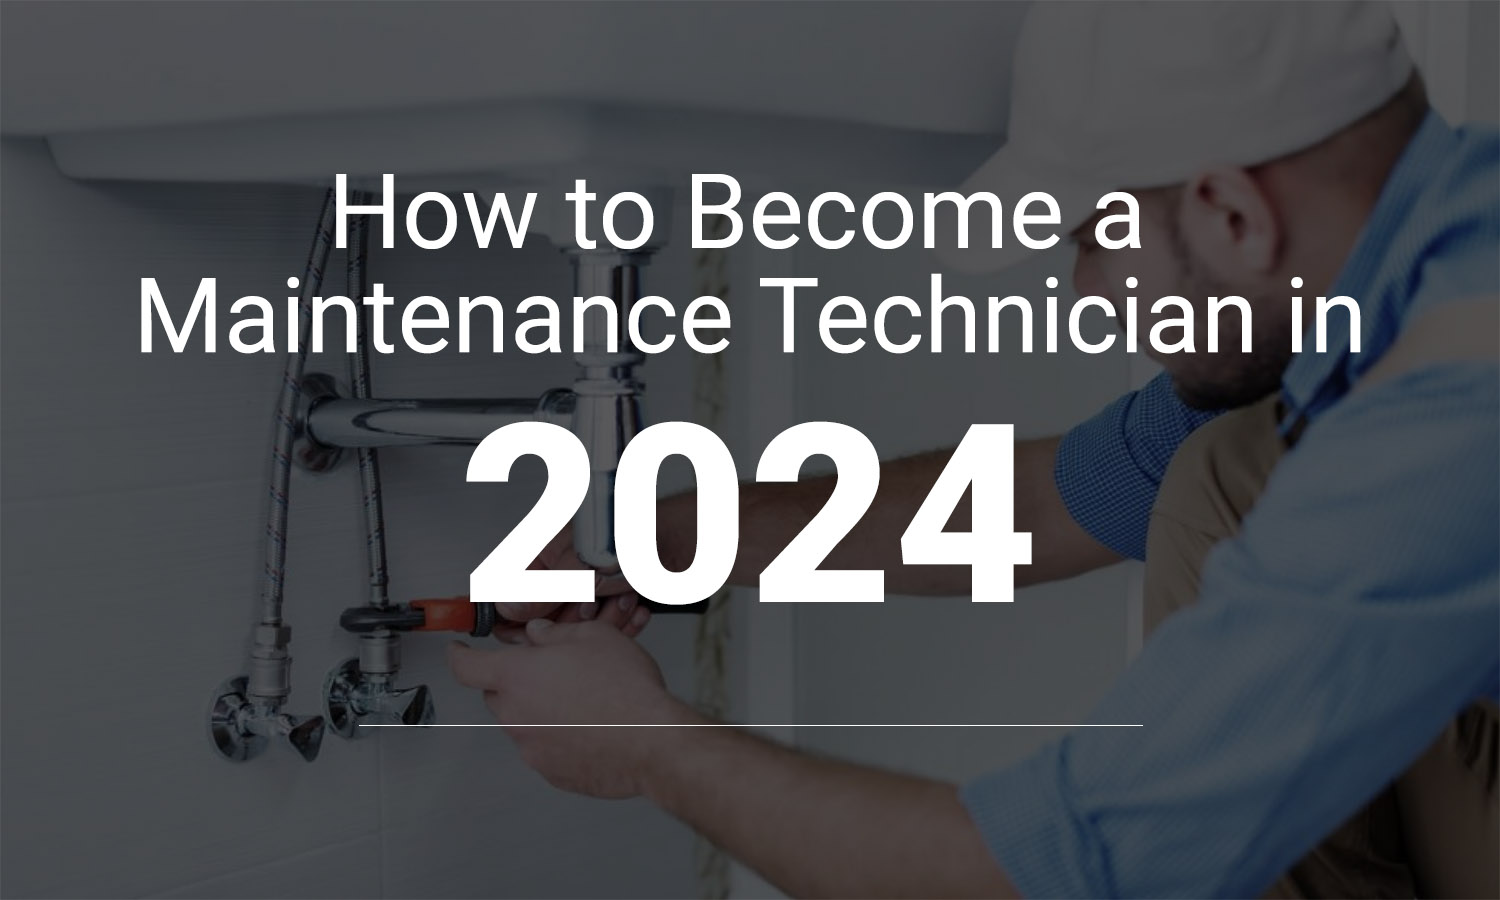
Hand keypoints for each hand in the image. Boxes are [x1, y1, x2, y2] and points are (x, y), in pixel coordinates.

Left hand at [448, 619, 700, 797]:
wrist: (650, 741)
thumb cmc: (625, 690)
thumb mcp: (593, 637)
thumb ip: (555, 635)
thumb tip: (541, 637)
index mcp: (516, 676)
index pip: (466, 666)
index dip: (459, 655)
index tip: (459, 651)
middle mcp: (515, 715)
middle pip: (497, 695)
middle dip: (516, 682)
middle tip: (551, 672)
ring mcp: (531, 748)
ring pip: (524, 723)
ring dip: (542, 710)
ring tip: (584, 700)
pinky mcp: (552, 772)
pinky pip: (546, 749)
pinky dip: (560, 737)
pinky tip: (592, 726)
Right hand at [493, 526, 649, 641]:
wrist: (684, 540)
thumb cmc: (635, 534)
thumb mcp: (582, 566)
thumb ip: (542, 590)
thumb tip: (506, 608)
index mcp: (544, 554)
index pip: (508, 594)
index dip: (514, 618)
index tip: (530, 631)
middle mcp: (561, 570)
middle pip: (543, 617)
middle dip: (569, 620)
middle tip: (589, 606)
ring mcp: (585, 586)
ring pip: (576, 627)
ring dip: (601, 619)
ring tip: (619, 596)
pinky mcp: (609, 600)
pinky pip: (603, 628)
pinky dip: (620, 622)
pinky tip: (633, 604)